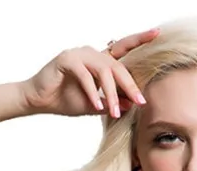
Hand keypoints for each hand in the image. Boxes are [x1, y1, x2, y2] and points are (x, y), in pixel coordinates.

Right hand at [20, 27, 159, 116]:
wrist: (40, 101)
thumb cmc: (65, 100)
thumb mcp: (95, 105)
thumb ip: (112, 103)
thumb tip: (132, 104)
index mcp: (100, 61)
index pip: (123, 49)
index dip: (139, 39)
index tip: (157, 33)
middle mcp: (91, 53)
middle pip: (117, 66)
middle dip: (130, 85)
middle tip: (140, 102)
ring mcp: (79, 54)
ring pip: (103, 71)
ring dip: (112, 93)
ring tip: (115, 112)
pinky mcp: (66, 59)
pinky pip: (85, 76)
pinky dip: (92, 92)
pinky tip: (96, 105)